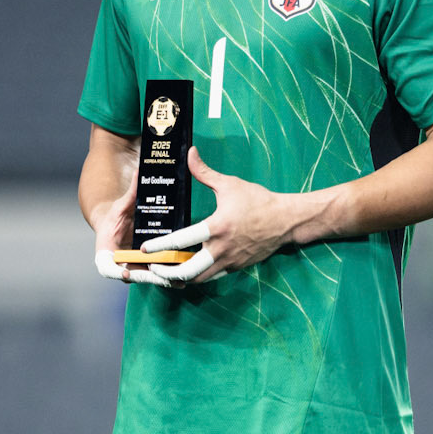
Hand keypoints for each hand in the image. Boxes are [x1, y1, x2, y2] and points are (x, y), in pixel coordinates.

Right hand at [91, 167, 180, 287]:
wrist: (117, 226)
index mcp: (106, 253)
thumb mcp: (122, 205)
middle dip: (149, 278)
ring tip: (179, 281)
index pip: (107, 268)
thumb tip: (139, 172)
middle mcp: (119, 265)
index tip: (126, 273)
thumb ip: (131, 193)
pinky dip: (168, 276)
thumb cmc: (116, 216)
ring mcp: (133, 268)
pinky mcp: (145, 269)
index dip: (116, 272)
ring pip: (147, 278)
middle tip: (164, 277)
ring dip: (162, 280)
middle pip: (133, 277)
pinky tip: (184, 277)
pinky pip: (156, 275)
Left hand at [139, 147, 295, 284]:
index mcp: (217, 228)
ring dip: (181, 278)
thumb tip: (190, 154)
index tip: (146, 248)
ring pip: (200, 279)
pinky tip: (188, 270)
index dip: (161, 246)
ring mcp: (230, 261)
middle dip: (167, 274)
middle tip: (153, 267)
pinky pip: (213, 276)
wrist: (286, 220)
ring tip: (166, 272)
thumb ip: (205, 172)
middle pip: (188, 272)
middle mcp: (222, 249)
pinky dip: (199, 276)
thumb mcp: (230, 184)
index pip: (182, 240)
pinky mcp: (237, 267)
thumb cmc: (258, 200)